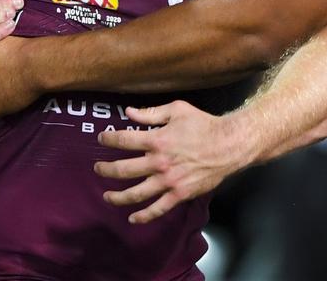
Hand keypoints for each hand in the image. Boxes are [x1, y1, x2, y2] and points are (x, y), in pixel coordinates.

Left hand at [94, 101, 248, 223]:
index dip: (108, 139)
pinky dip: (143, 216)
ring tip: (107, 196)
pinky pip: (158, 209)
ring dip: (117, 196)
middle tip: (97, 169)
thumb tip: (129, 112)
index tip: (102, 139)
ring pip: (135, 193)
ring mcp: (168, 181)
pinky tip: (132, 217)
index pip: (123, 141)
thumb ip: (151, 113)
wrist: (229, 145)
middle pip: (123, 170)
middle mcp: (159, 162)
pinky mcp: (179, 194)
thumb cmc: (204, 125)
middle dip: (105, 170)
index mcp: (157, 140)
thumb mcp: (177, 110)